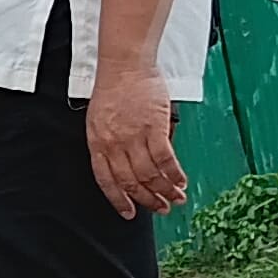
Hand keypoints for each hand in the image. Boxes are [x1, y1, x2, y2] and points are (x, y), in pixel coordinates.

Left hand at [84, 80, 187, 218]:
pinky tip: (180, 180)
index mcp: (97, 143)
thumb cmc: (114, 88)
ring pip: (149, 174)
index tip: (129, 213)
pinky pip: (165, 159)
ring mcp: (133, 136)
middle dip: (147, 200)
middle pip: (130, 182)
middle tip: (161, 208)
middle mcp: (114, 143)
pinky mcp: (153, 127)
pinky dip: (174, 173)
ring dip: (164, 190)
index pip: (106, 180)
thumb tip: (130, 166)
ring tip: (176, 198)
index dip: (118, 200)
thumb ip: (112, 144)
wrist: (125, 64)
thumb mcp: (100, 120)